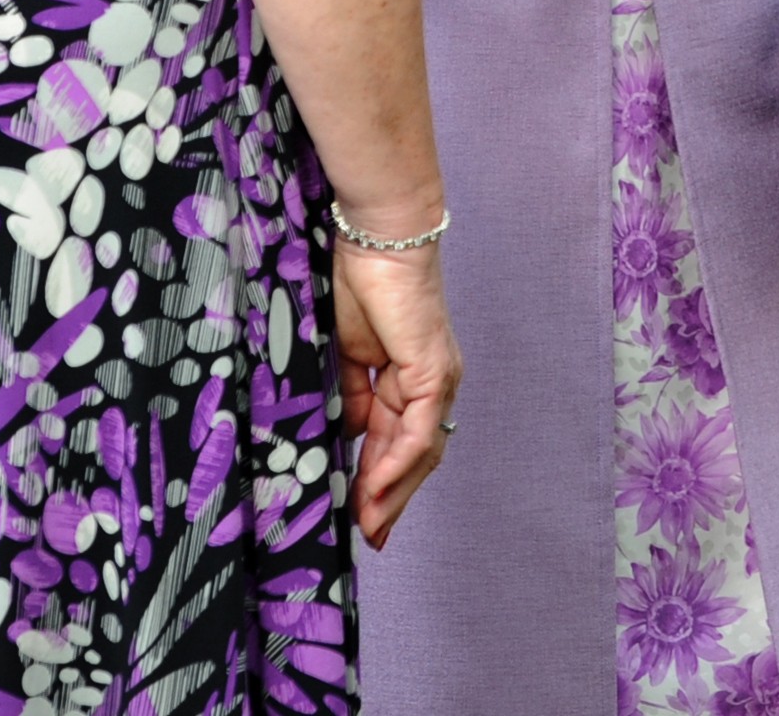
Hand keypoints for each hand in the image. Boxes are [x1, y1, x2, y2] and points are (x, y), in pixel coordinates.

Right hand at [332, 239, 459, 551]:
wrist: (375, 239)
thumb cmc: (357, 283)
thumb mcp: (343, 354)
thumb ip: (348, 396)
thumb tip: (343, 439)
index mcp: (409, 378)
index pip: (397, 443)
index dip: (379, 482)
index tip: (359, 517)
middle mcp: (431, 383)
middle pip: (416, 457)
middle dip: (390, 500)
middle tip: (367, 539)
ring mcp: (436, 378)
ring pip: (421, 452)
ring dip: (393, 493)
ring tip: (368, 527)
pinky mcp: (432, 370)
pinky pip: (418, 429)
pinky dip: (397, 463)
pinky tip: (374, 490)